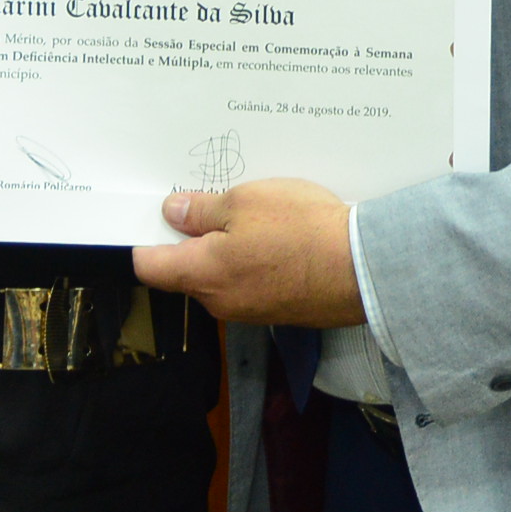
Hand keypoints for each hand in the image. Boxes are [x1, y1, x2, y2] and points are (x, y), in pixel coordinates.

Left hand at [132, 178, 364, 326]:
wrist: (364, 268)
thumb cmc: (301, 230)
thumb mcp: (244, 201)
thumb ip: (202, 211)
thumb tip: (172, 214)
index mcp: (201, 274)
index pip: (150, 266)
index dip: (146, 239)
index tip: (154, 215)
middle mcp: (220, 301)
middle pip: (188, 270)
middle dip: (194, 238)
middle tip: (214, 202)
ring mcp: (251, 310)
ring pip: (223, 276)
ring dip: (230, 247)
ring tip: (256, 214)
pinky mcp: (280, 310)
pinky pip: (253, 283)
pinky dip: (257, 260)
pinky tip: (280, 237)